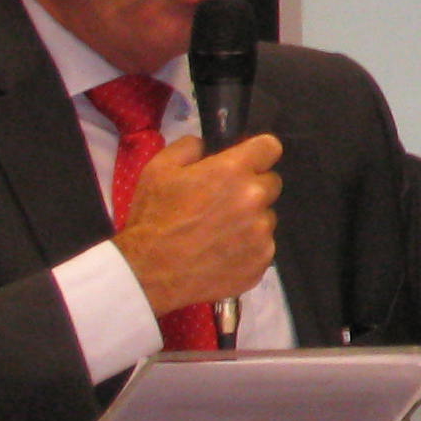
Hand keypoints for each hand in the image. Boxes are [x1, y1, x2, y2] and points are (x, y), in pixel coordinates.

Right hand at [114, 134, 281, 317]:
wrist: (149, 274)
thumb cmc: (153, 219)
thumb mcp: (158, 170)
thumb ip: (188, 147)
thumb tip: (205, 145)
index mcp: (233, 171)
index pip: (270, 147)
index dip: (257, 152)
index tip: (246, 161)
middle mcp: (255, 199)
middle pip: (271, 183)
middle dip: (251, 187)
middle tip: (222, 202)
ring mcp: (262, 233)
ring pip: (266, 218)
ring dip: (250, 220)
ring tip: (218, 233)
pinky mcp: (262, 261)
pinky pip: (263, 247)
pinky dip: (247, 249)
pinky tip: (221, 254)